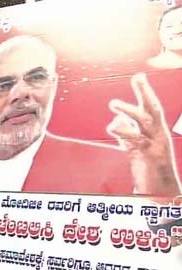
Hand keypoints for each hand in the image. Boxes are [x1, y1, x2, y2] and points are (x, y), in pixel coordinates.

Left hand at [107, 73, 180, 195]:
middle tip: (137, 78)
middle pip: (153, 110)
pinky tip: (113, 127)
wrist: (162, 194)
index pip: (151, 108)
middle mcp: (159, 136)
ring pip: (145, 122)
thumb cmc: (148, 170)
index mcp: (157, 132)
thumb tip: (117, 120)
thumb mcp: (136, 148)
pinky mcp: (150, 157)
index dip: (145, 92)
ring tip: (113, 103)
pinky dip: (125, 132)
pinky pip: (137, 140)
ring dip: (128, 110)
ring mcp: (156, 146)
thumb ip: (127, 132)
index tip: (139, 76)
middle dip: (145, 92)